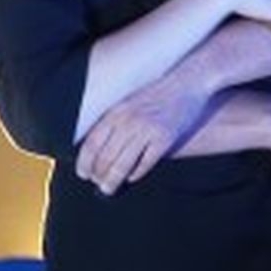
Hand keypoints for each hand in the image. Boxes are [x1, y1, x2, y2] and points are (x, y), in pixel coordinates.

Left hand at [75, 82, 203, 194]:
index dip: (84, 162)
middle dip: (98, 176)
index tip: (83, 173)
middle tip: (97, 184)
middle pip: (105, 157)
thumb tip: (98, 148)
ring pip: (123, 164)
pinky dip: (136, 174)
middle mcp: (129, 121)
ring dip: (113, 180)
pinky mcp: (164, 139)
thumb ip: (114, 121)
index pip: (92, 143)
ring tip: (109, 188)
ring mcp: (147, 130)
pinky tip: (132, 177)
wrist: (187, 82)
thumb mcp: (129, 102)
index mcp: (116, 111)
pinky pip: (145, 163)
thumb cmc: (157, 94)